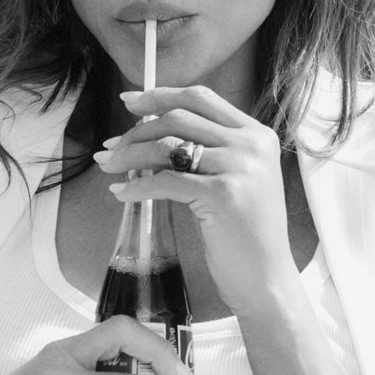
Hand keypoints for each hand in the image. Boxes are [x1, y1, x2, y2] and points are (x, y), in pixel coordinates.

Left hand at [95, 85, 297, 315]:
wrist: (266, 278)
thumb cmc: (245, 233)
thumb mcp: (237, 179)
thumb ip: (210, 151)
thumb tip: (151, 132)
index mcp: (257, 134)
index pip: (201, 98)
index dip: (160, 95)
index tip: (130, 101)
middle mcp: (251, 145)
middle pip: (179, 118)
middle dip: (136, 131)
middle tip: (111, 147)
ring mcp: (239, 168)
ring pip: (168, 147)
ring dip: (130, 156)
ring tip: (109, 167)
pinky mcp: (223, 195)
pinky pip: (166, 181)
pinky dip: (137, 186)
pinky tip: (121, 194)